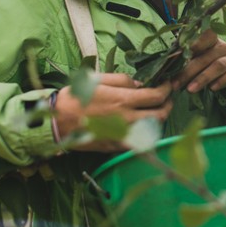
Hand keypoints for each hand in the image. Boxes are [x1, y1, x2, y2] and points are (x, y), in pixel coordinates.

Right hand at [53, 73, 172, 150]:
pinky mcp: (116, 146)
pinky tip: (142, 124)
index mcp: (123, 100)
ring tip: (156, 110)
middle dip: (167, 105)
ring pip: (153, 130)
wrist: (57, 122)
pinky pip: (139, 141)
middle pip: (160, 115)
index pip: (156, 96)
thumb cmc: (77, 97)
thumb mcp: (99, 80)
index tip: (167, 85)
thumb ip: (122, 80)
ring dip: (158, 119)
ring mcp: (123, 135)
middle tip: (166, 99)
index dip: (167, 89)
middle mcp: (127, 120)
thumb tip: (140, 85)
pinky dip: (146, 132)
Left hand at [173, 29, 225, 93]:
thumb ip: (189, 58)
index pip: (204, 36)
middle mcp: (223, 47)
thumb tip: (167, 65)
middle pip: (205, 57)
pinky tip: (212, 89)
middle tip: (175, 84)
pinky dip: (221, 81)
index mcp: (212, 41)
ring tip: (190, 90)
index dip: (193, 42)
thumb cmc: (212, 64)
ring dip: (202, 78)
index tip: (179, 53)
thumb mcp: (202, 58)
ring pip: (218, 66)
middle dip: (189, 71)